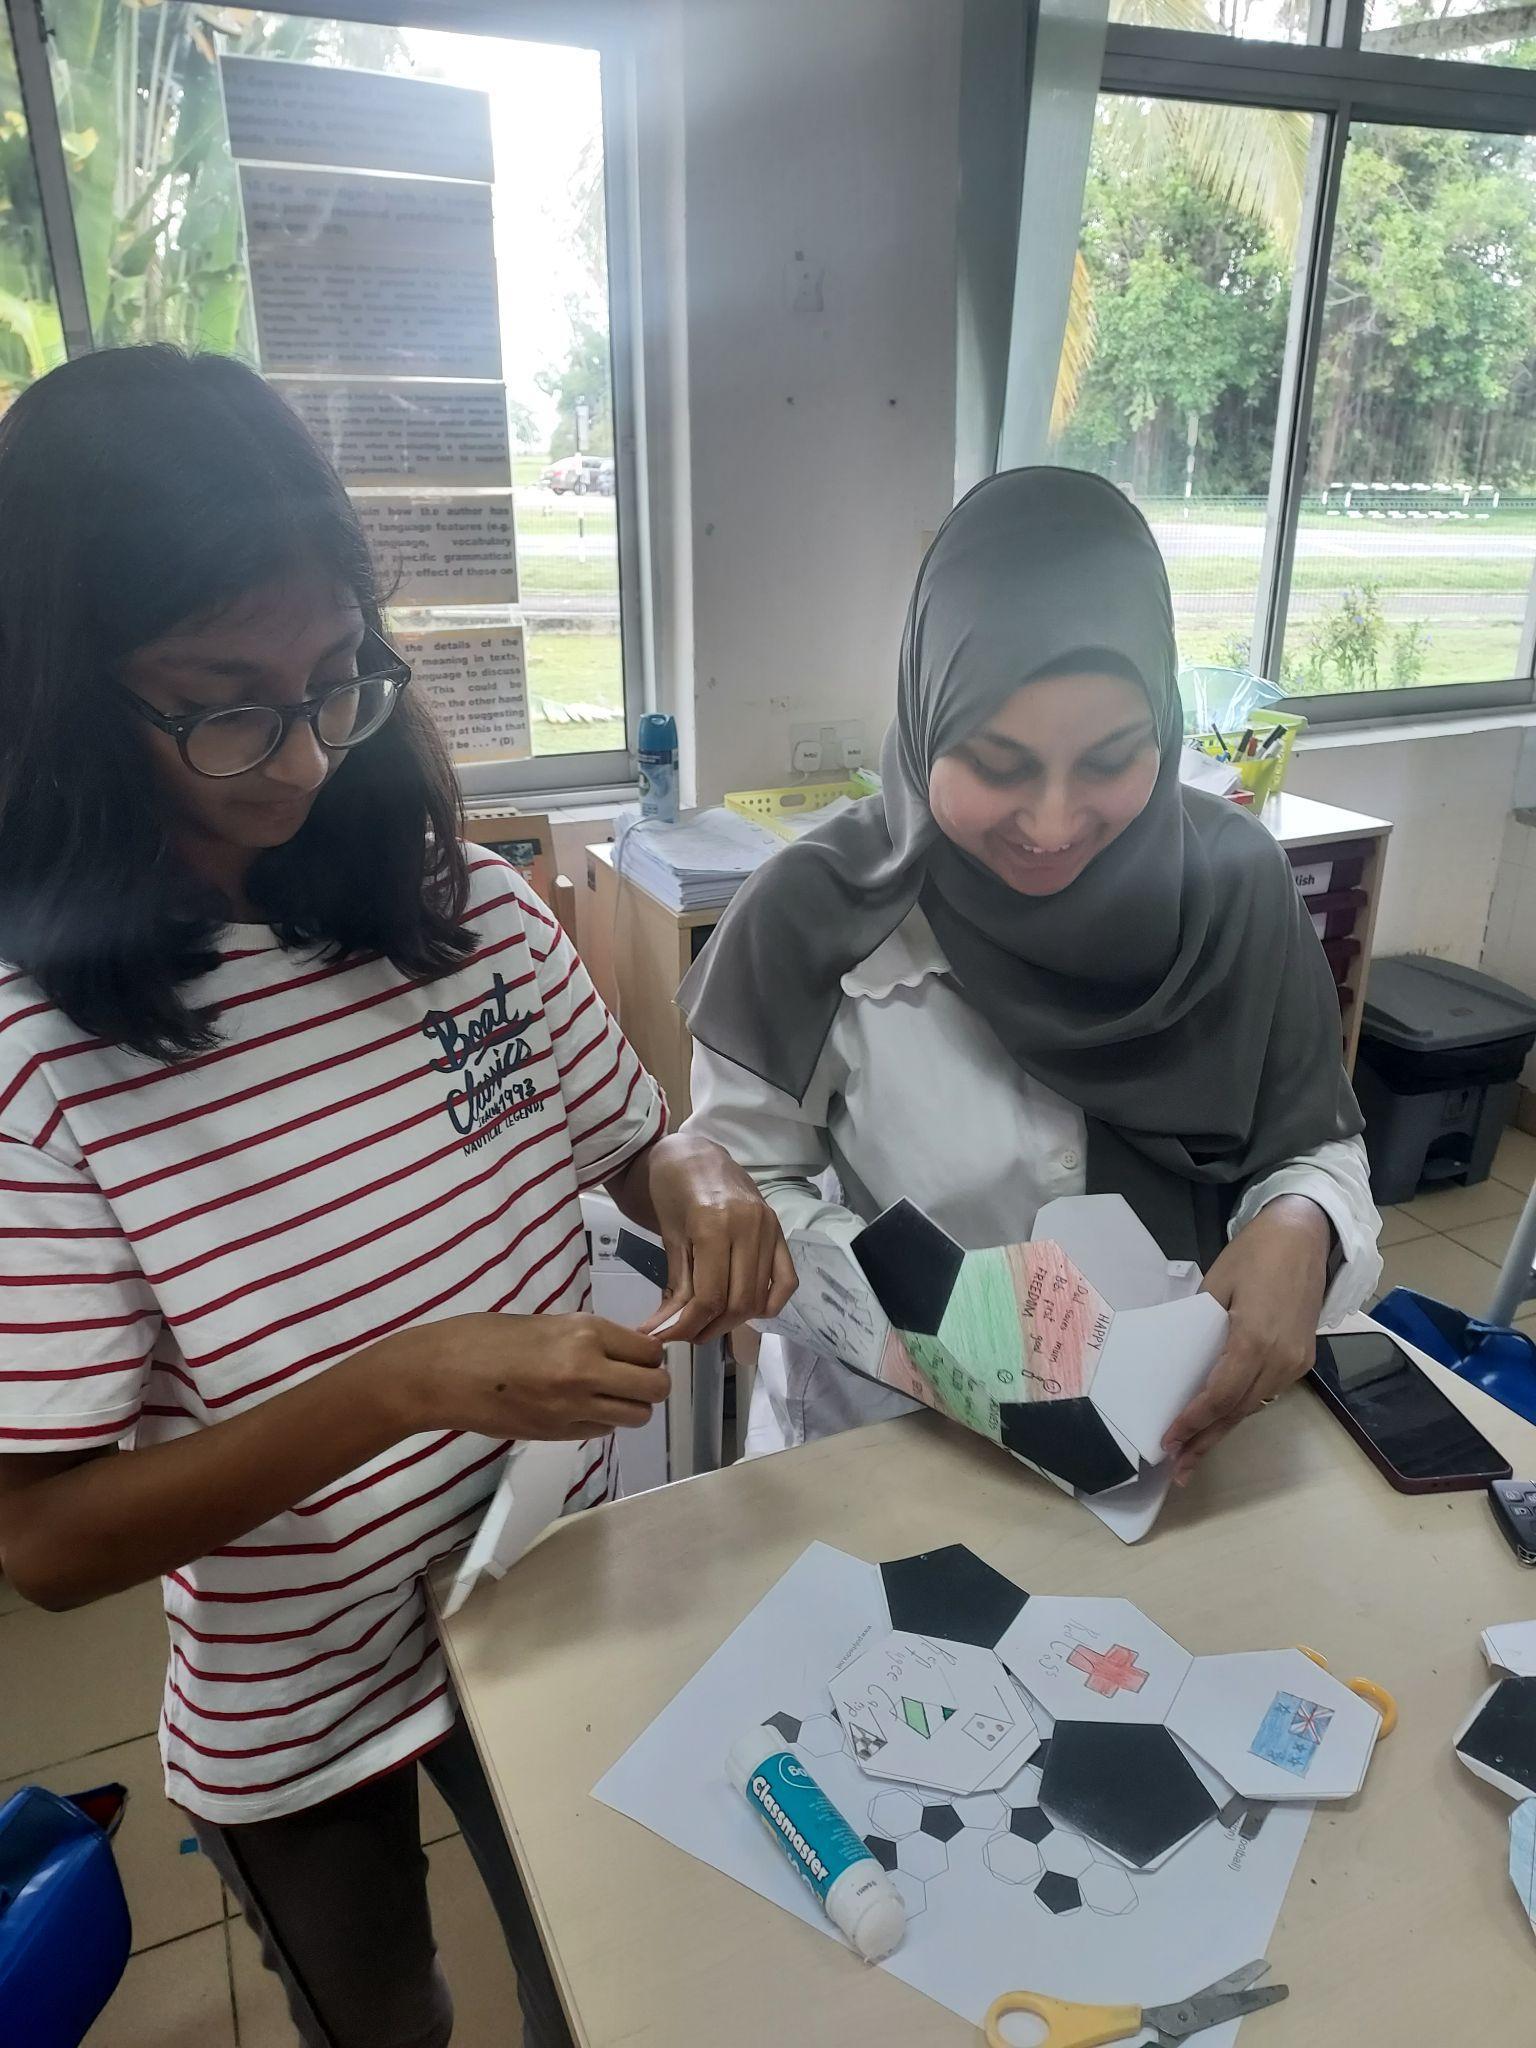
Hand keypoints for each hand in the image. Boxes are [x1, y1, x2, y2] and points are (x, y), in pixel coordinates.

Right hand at [387, 1313, 667, 1440]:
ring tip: (606, 1394)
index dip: (648, 1353)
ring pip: (636, 1416)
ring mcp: (574, 1408)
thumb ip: (588, 1337)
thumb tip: (625, 1350)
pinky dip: (601, 1420)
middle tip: (630, 1376)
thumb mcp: (547, 1323)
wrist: (441, 1374)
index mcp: (584, 1333)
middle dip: (650, 1383)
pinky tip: (578, 1407)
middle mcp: (587, 1371)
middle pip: (655, 1388)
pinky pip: (603, 1430)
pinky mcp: (558, 1435)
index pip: (649, 1350)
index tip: (636, 1353)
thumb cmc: (484, 1336)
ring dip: (630, 1406)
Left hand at [632, 1133, 796, 1343]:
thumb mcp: (669, 1239)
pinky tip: (748, 1312)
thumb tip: (662, 1332)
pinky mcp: (779, 1231)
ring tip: (708, 1323)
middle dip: (710, 1328)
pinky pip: (786, 1281)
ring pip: (759, 1297)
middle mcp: (749, 1227)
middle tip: (687, 1334)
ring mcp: (769, 1228)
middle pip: (738, 1302)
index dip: (687, 1326)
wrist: (694, 1156)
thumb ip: (675, 1288)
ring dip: (734, 1321)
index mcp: (715, 1226)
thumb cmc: (672, 1192)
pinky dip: (770, 1304)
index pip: (710, 1296)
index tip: (666, 1338)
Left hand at [1162, 1196, 1331, 1483]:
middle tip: (1178, 1469)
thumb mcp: (1216, 1284)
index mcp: (1254, 1339)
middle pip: (1238, 1410)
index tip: (1169, 1441)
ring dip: (1223, 1429)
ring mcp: (1296, 1361)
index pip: (1220, 1394)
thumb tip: (1184, 1360)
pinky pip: (1267, 1392)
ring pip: (1254, 1406)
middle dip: (1206, 1440)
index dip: (1194, 1421)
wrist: (1306, 1235)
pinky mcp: (1303, 1359)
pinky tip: (1221, 1420)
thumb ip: (1202, 1327)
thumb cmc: (1255, 1253)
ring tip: (1194, 1453)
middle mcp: (1280, 1358)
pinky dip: (1241, 1408)